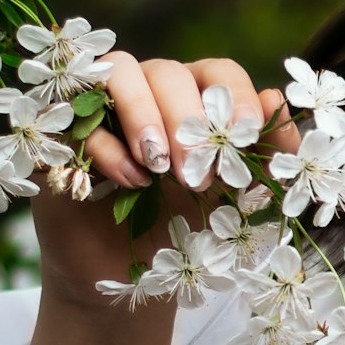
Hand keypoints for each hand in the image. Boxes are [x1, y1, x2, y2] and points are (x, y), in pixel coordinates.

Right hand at [30, 52, 300, 308]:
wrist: (128, 274)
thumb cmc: (185, 232)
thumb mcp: (236, 201)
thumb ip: (265, 157)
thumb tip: (277, 100)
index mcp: (198, 101)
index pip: (219, 72)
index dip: (234, 95)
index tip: (246, 134)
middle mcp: (152, 93)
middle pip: (168, 71)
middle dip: (186, 120)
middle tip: (197, 174)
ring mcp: (105, 108)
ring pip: (119, 70)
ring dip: (143, 113)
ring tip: (158, 167)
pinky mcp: (67, 135)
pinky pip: (82, 116)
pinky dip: (109, 147)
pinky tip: (130, 183)